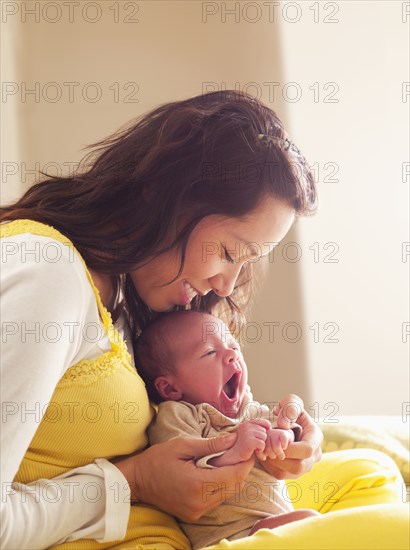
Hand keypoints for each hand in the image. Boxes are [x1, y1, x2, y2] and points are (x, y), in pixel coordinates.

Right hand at [112, 433, 253, 522]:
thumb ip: (210, 445)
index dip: (246, 463)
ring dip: (233, 478)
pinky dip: (222, 486)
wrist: (137, 481)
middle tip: (244, 452)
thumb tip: (233, 440)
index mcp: (197, 484)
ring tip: (231, 459)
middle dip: (242, 469)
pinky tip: (218, 472)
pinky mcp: (194, 514)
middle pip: (234, 487)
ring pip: (227, 494)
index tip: (251, 449)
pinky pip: (216, 500)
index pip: (233, 476)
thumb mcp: (182, 446)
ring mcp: (197, 511)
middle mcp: (200, 502)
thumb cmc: (157, 459)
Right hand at [233, 419, 270, 461]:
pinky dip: (260, 449)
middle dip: (262, 439)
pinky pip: (262, 444)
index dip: (266, 429)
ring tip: (254, 447)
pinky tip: (254, 450)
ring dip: (261, 444)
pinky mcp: (250, 441)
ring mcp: (248, 433)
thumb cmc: (245, 444)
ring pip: (264, 437)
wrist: (236, 454)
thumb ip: (258, 428)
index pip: (264, 422)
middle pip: (264, 431)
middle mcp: (247, 426)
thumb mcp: (250, 433)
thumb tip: (270, 426)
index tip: (262, 436)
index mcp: (247, 423)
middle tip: (254, 444)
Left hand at [263, 394, 322, 479]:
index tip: (277, 441)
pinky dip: (270, 466)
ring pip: (290, 473)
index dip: (290, 448)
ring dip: (273, 462)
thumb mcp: (291, 402)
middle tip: (266, 446)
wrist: (285, 422)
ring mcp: (306, 466)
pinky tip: (265, 454)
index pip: (308, 450)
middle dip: (280, 457)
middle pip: (299, 466)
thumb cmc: (289, 411)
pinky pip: (282, 475)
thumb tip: (284, 425)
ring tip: (264, 449)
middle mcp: (314, 455)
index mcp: (316, 437)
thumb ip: (290, 408)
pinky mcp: (295, 473)